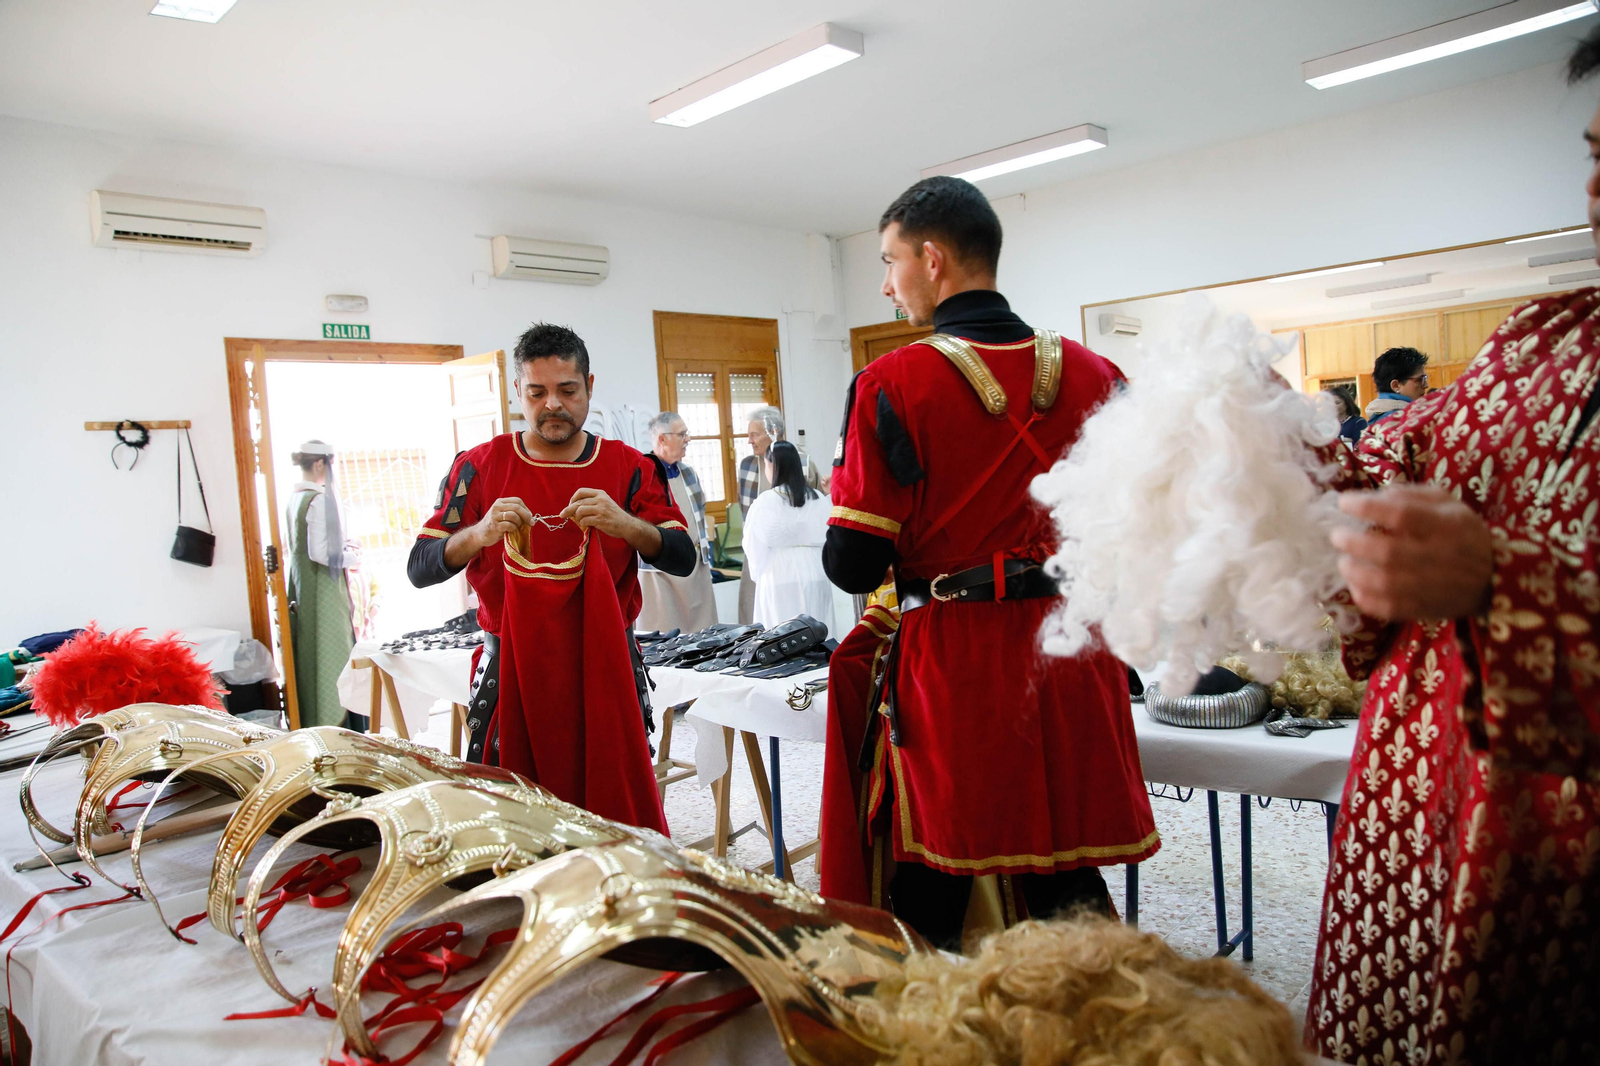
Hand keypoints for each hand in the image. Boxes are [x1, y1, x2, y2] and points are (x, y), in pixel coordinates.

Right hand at [475, 497, 531, 546]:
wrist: (480, 534)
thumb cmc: (495, 524)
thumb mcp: (503, 515)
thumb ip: (514, 513)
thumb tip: (531, 517)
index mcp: (500, 502)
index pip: (517, 500)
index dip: (526, 508)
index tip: (530, 516)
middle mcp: (497, 507)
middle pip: (517, 507)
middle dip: (526, 515)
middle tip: (531, 523)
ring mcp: (495, 516)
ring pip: (514, 516)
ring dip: (519, 523)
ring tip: (516, 527)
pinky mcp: (494, 526)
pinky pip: (509, 525)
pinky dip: (513, 529)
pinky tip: (510, 531)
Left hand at [560, 488, 638, 538]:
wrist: (627, 525)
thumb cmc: (613, 515)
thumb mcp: (604, 503)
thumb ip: (590, 504)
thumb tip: (572, 510)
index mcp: (600, 494)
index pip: (581, 492)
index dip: (573, 498)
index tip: (570, 505)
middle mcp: (600, 499)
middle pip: (578, 502)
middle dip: (568, 510)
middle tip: (562, 515)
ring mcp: (601, 509)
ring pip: (580, 511)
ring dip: (577, 518)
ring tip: (582, 522)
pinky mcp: (601, 519)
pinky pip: (585, 520)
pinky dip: (583, 524)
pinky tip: (586, 526)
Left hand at [1331, 485, 1493, 620]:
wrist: (1492, 577)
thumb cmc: (1461, 531)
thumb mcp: (1446, 503)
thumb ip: (1410, 495)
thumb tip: (1373, 497)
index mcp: (1447, 525)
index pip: (1403, 514)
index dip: (1368, 508)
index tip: (1344, 503)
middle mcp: (1441, 556)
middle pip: (1389, 552)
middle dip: (1354, 543)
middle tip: (1337, 536)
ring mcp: (1433, 586)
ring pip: (1385, 584)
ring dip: (1355, 572)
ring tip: (1344, 562)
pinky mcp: (1424, 608)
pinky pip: (1388, 608)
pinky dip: (1364, 597)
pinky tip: (1356, 584)